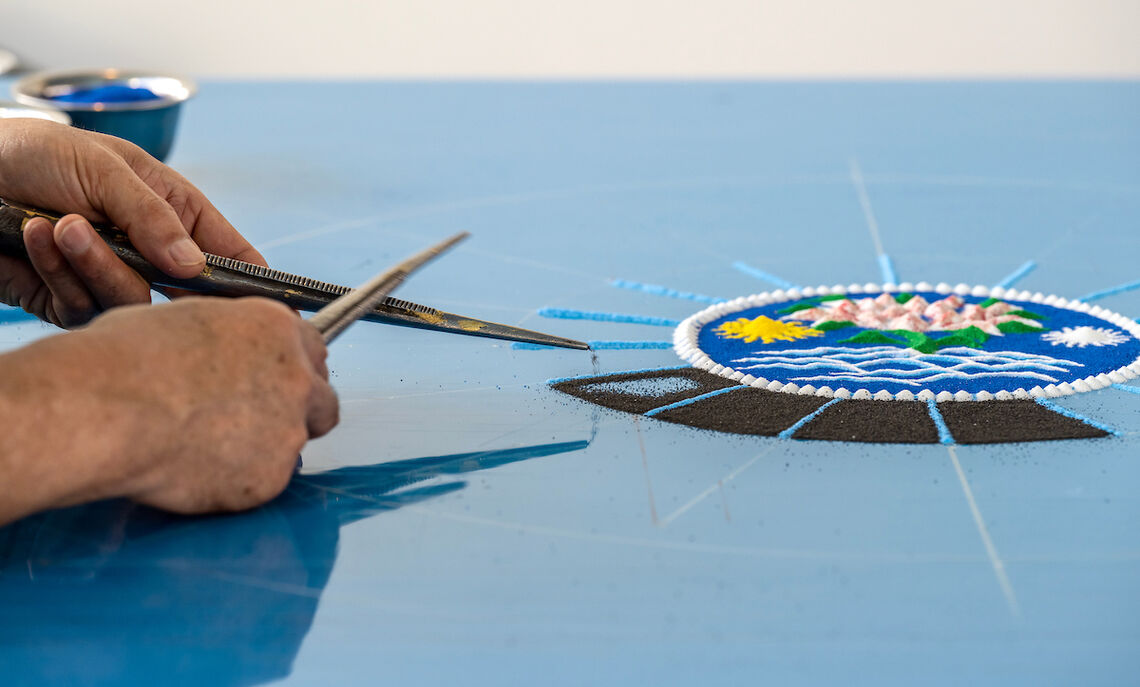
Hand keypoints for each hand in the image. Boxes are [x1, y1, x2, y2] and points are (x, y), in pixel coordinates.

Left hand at [0, 119, 265, 327]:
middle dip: (156, 276)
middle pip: (184, 294)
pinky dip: (56, 271)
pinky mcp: (68, 301)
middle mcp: (149, 252)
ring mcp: (110, 279)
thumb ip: (152, 218)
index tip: (271, 306)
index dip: (252, 282)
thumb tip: (194, 265)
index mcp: (174, 211)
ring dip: (92, 263)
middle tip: (125, 248)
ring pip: (129, 303)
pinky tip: (32, 236)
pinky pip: (81, 309)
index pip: (230, 254)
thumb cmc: (35, 154)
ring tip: (60, 225)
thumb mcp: (105, 168)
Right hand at [0, 297, 337, 520]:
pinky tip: (193, 471)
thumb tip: (221, 350)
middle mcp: (295, 377)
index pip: (313, 349)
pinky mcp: (270, 477)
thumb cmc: (122, 361)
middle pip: (321, 400)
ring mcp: (288, 430)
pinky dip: (236, 481)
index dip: (292, 369)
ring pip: (293, 444)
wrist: (103, 410)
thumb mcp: (183, 322)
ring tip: (205, 447)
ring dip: (263, 448)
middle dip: (296, 412)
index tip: (276, 382)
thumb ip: (226, 339)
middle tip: (251, 422)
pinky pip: (262, 482)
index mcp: (275, 328)